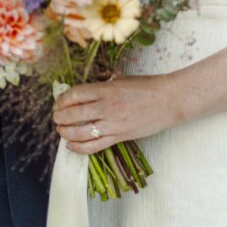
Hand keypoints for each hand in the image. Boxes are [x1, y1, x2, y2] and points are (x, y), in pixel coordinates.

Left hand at [53, 73, 181, 154]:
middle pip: (74, 114)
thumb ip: (106, 84)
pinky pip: (95, 146)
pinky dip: (79, 147)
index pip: (76, 95)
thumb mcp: (123, 79)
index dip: (62, 100)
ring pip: (81, 132)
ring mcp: (113, 124)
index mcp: (107, 88)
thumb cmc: (148, 86)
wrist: (170, 100)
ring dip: (66, 133)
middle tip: (56, 117)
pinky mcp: (120, 137)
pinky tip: (71, 146)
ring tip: (60, 131)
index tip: (58, 103)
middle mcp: (107, 106)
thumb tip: (90, 89)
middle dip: (60, 117)